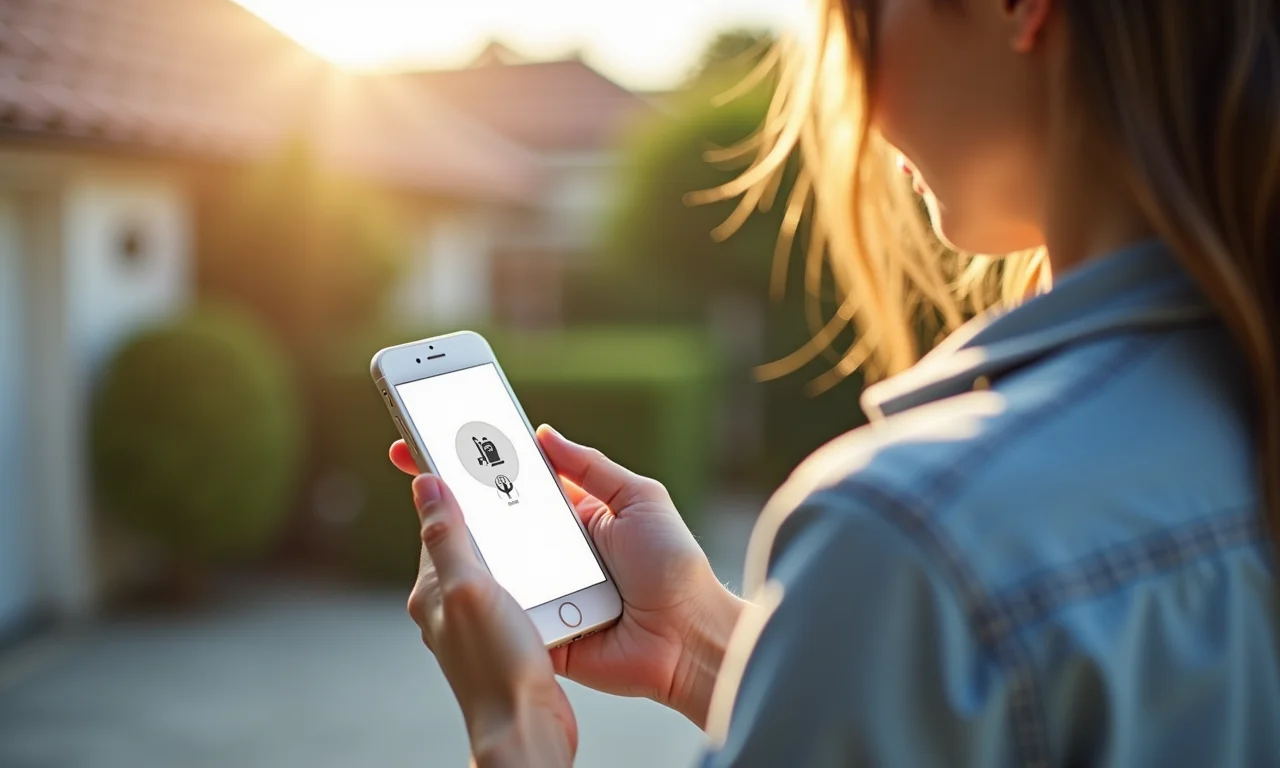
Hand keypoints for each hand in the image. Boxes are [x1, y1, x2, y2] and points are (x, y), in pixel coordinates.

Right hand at [389, 426, 744, 728]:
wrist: (689, 639)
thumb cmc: (674, 566)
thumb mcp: (640, 499)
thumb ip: (592, 467)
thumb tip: (544, 434)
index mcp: (574, 516)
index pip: (517, 482)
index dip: (481, 462)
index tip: (441, 438)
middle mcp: (552, 551)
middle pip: (495, 522)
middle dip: (456, 497)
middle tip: (418, 469)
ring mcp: (542, 591)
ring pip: (492, 565)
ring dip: (466, 546)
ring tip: (431, 515)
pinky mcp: (538, 629)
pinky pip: (503, 609)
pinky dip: (484, 595)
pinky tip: (460, 574)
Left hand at [407, 473, 574, 766]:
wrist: (526, 730)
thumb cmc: (496, 664)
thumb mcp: (470, 587)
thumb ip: (447, 534)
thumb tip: (424, 482)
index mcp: (434, 587)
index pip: (438, 520)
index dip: (449, 484)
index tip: (459, 450)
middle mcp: (452, 603)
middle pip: (470, 538)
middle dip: (489, 508)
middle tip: (513, 476)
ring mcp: (480, 621)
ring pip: (498, 562)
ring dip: (518, 540)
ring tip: (541, 517)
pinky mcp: (509, 636)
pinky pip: (520, 589)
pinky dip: (536, 571)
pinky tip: (558, 567)